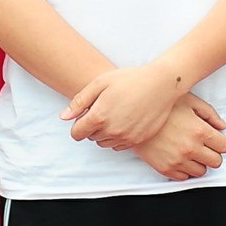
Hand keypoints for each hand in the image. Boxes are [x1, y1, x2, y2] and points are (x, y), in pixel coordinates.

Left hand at [63, 59, 179, 149]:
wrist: (162, 84)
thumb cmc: (130, 79)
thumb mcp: (100, 83)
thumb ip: (79, 101)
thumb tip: (63, 117)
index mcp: (99, 117)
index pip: (76, 134)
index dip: (78, 124)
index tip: (85, 115)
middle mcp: (112, 131)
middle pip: (90, 138)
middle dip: (92, 126)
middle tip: (104, 108)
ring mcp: (126, 137)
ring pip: (104, 143)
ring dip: (105, 133)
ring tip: (115, 114)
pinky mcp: (138, 140)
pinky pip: (119, 146)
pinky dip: (118, 137)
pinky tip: (125, 121)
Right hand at [136, 95, 225, 181]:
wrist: (133, 116)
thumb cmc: (161, 106)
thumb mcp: (189, 101)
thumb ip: (209, 113)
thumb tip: (222, 126)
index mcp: (199, 131)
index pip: (224, 146)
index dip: (220, 142)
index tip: (214, 140)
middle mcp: (190, 148)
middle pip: (216, 162)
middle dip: (212, 154)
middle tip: (204, 147)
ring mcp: (177, 160)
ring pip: (201, 172)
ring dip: (199, 162)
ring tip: (190, 151)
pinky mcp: (165, 168)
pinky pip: (184, 177)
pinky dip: (184, 169)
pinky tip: (179, 157)